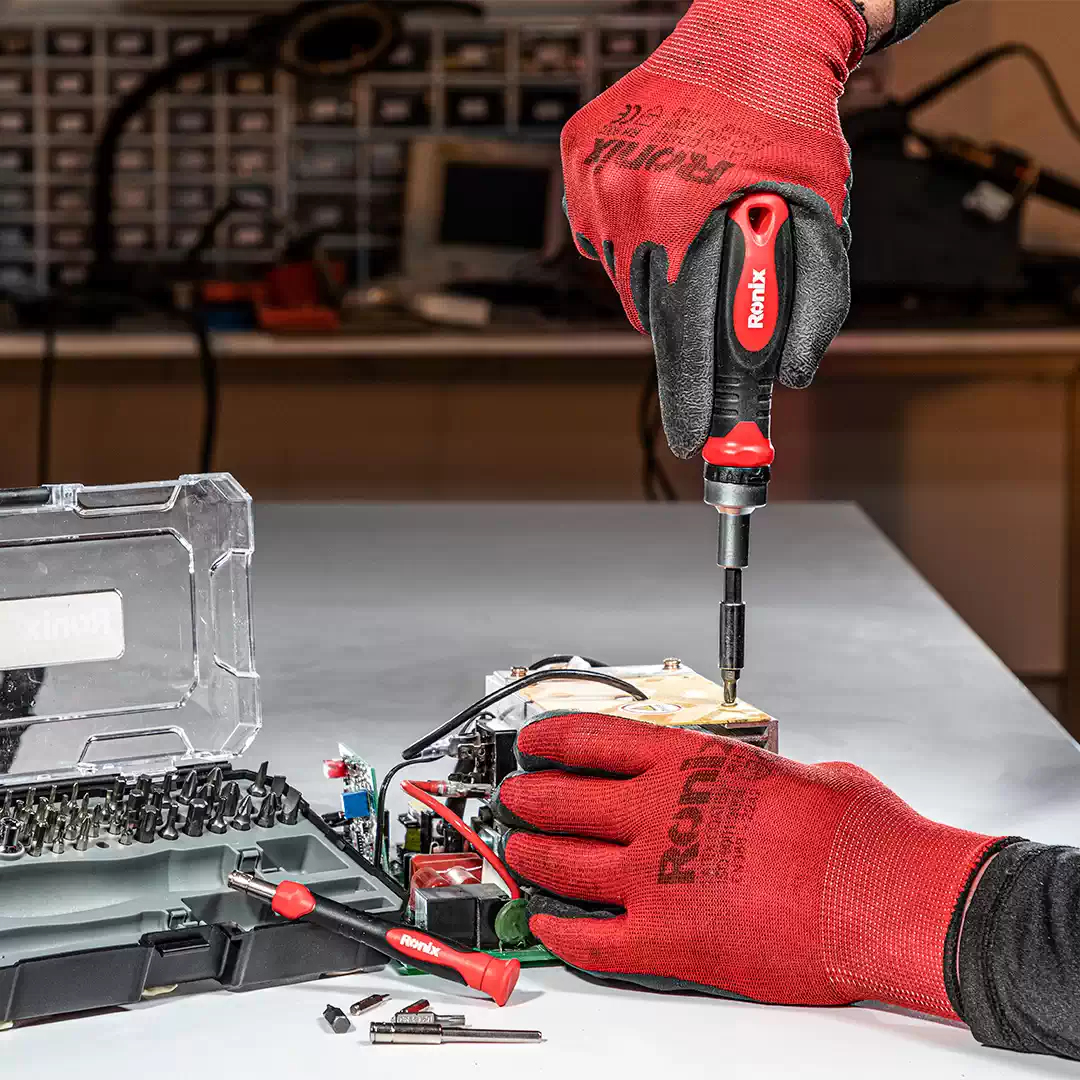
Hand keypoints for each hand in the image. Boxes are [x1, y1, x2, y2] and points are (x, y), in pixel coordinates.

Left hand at [493, 713, 1001, 1015]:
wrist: (883, 897)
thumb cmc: (854, 834)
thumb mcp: (800, 771)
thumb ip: (755, 776)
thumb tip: (759, 782)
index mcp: (690, 762)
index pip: (590, 738)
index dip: (549, 740)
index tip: (533, 744)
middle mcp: (660, 811)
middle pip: (562, 799)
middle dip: (528, 799)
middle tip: (515, 800)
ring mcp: (656, 876)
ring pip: (561, 864)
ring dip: (532, 858)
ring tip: (520, 854)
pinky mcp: (667, 939)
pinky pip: (590, 938)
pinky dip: (560, 931)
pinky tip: (549, 924)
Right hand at [560, 0, 865, 457]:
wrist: (751, 32)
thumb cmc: (792, 125)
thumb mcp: (823, 212)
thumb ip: (813, 300)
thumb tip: (789, 375)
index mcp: (688, 216)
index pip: (685, 340)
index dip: (691, 399)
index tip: (693, 442)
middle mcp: (629, 202)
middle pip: (656, 317)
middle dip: (692, 328)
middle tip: (717, 315)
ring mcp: (595, 183)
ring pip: (629, 282)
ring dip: (667, 281)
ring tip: (702, 233)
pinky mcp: (577, 166)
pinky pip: (605, 240)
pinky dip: (638, 242)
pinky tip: (670, 203)